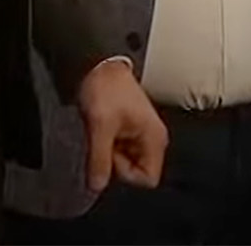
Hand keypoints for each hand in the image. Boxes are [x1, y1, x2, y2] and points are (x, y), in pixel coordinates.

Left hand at [76, 59, 167, 192]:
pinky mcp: (130, 129)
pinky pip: (120, 150)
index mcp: (154, 138)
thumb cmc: (106, 88)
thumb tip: (96, 186)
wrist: (99, 63)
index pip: (148, 178)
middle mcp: (152, 138)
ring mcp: (141, 134)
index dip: (125, 172)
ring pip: (126, 161)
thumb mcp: (100, 126)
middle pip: (136, 171)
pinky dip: (107, 145)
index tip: (111, 153)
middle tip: (104, 141)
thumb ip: (99, 159)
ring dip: (109, 153)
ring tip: (101, 132)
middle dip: (115, 162)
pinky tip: (101, 129)